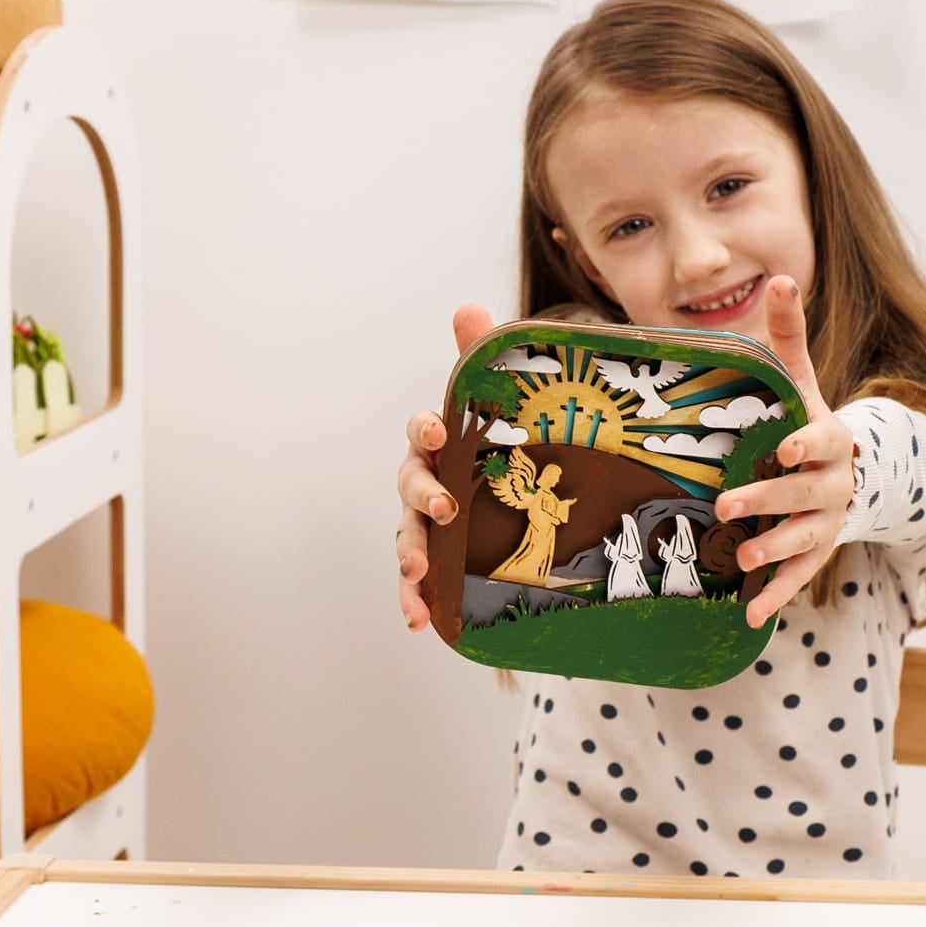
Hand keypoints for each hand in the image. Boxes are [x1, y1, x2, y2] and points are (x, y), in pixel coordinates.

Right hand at [395, 303, 495, 631]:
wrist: (517, 480)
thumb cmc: (498, 437)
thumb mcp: (499, 399)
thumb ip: (480, 356)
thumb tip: (468, 306)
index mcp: (438, 442)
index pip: (422, 430)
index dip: (426, 429)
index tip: (439, 432)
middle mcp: (426, 479)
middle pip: (411, 486)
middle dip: (422, 497)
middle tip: (443, 509)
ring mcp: (427, 522)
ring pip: (408, 535)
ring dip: (409, 554)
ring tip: (418, 574)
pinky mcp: (439, 558)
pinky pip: (418, 580)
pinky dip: (414, 597)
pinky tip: (418, 619)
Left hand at [713, 277, 855, 627]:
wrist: (849, 471)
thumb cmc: (807, 419)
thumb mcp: (798, 378)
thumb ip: (788, 333)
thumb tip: (781, 275)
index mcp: (830, 440)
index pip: (821, 442)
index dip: (804, 446)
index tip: (784, 448)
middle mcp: (834, 485)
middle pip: (806, 495)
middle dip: (770, 500)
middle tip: (730, 505)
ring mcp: (827, 523)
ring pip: (805, 541)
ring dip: (775, 551)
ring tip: (744, 558)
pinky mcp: (815, 553)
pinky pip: (800, 577)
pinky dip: (777, 596)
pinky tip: (750, 614)